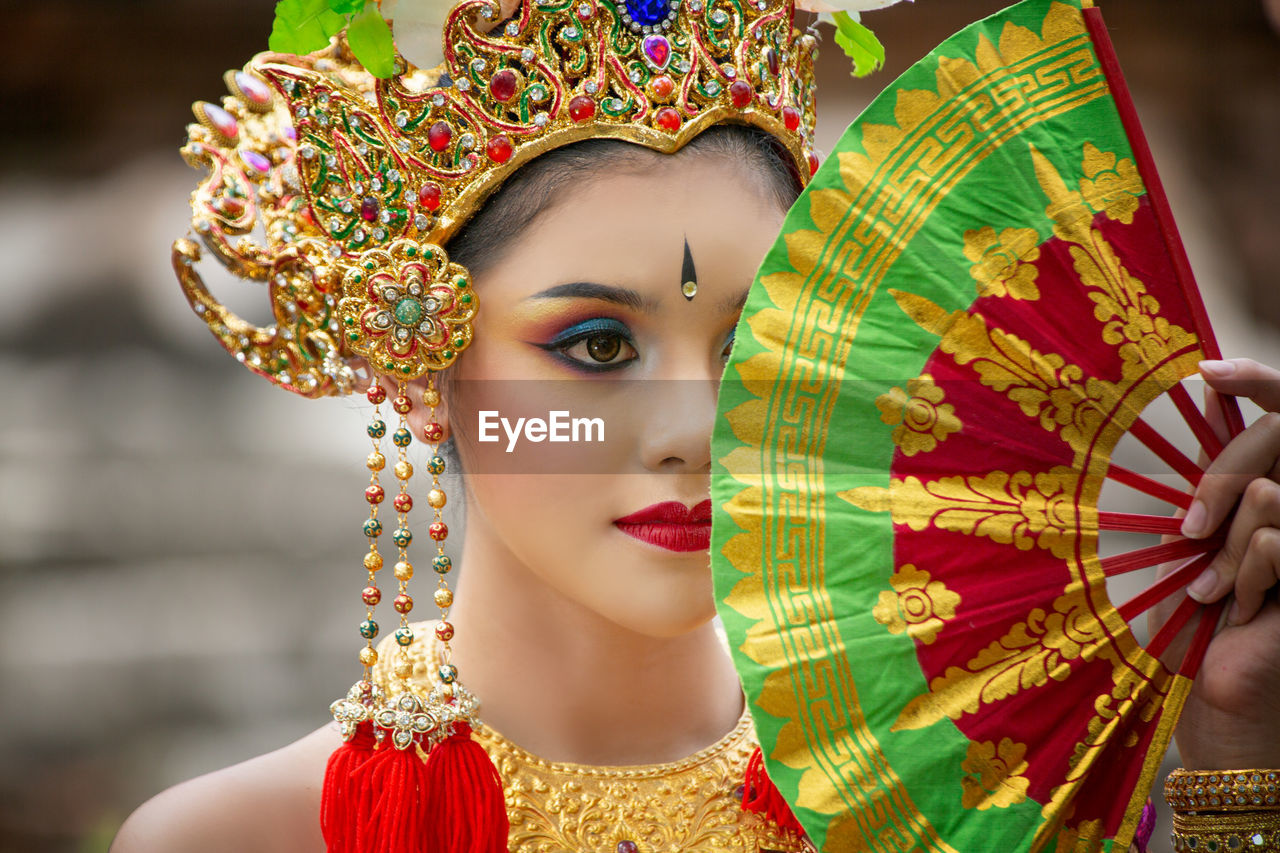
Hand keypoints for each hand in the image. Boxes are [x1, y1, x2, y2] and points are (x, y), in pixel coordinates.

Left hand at [1163, 358, 1279, 768]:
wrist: (1230, 696)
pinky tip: (1246, 611)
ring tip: (1217, 593)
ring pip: (1268, 496)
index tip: (1206, 369)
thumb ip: (1210, 491)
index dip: (1254, 379)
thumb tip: (1192, 408)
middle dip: (1218, 484)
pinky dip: (1248, 576)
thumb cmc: (1206, 620)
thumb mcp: (1200, 546)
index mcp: (1276, 489)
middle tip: (1188, 533)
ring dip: (1230, 548)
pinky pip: (1275, 540)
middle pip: (1274, 441)